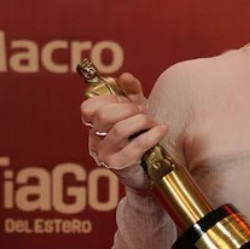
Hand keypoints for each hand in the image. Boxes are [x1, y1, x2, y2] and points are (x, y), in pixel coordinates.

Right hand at [80, 72, 166, 193]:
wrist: (148, 172)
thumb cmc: (139, 137)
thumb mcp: (135, 112)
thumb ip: (130, 93)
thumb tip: (124, 76)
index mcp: (94, 126)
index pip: (88, 108)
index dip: (109, 99)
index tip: (126, 101)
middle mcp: (95, 140)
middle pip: (104, 115)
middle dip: (128, 108)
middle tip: (143, 111)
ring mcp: (104, 154)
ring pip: (119, 129)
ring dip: (141, 121)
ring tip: (152, 123)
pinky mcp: (119, 165)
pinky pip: (136, 146)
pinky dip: (152, 135)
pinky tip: (161, 130)